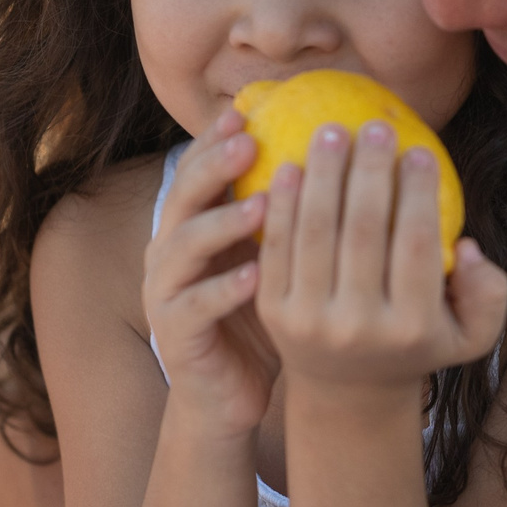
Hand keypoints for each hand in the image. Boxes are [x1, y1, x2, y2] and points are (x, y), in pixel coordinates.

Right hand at [141, 110, 278, 436]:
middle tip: (251, 143)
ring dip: (222, 223)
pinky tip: (256, 277)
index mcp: (192, 227)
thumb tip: (340, 161)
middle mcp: (170, 252)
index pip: (199, 171)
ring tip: (262, 205)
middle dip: (214, 166)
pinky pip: (196, 305)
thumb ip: (286, 217)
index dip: (217, 140)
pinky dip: (224, 289)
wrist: (228, 396)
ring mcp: (166, 292)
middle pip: (183, 197)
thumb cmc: (261, 320)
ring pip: (183, 247)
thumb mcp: (273, 260)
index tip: (249, 110)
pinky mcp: (175, 334)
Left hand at [255, 118, 506, 395]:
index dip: (418, 193)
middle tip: (375, 128)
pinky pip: (276, 246)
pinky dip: (281, 203)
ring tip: (331, 130)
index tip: (419, 149)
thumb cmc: (417, 344)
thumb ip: (489, 292)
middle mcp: (358, 327)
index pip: (417, 245)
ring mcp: (309, 321)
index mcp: (411, 327)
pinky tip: (290, 165)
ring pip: (315, 231)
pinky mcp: (271, 312)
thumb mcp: (471, 334)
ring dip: (322, 174)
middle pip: (363, 231)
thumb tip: (465, 247)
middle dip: (369, 171)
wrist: (347, 391)